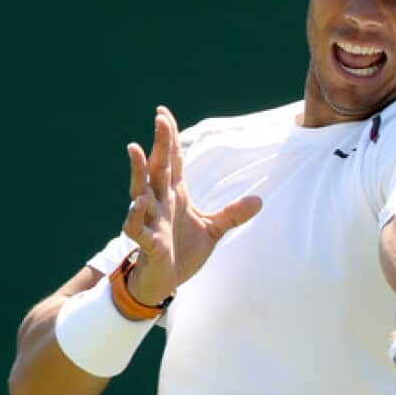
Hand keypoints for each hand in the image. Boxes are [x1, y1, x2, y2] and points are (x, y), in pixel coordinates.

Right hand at [121, 106, 261, 304]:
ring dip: (138, 171)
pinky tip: (139, 203)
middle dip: (159, 143)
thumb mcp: (213, 230)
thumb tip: (260, 200)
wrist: (165, 281)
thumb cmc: (182, 252)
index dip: (170, 138)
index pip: (172, 160)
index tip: (163, 113)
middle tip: (159, 118)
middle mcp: (159, 202)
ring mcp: (150, 220)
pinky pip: (136, 227)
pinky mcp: (147, 242)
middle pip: (159, 167)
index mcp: (175, 194)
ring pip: (140, 190)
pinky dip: (135, 215)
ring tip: (135, 149)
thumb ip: (232, 214)